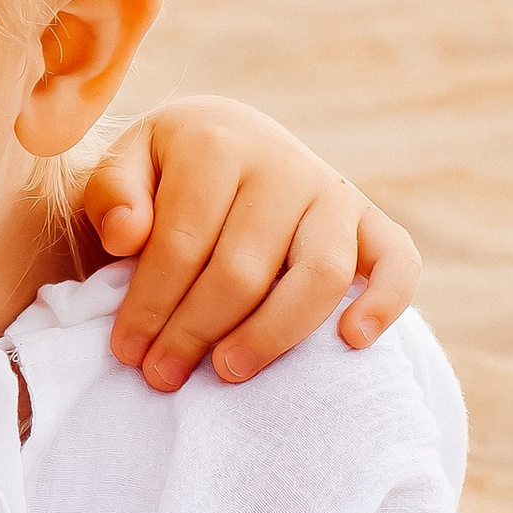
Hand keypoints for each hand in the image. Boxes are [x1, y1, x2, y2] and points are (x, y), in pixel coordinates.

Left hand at [84, 97, 418, 391]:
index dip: (150, 303)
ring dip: (272, 334)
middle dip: (195, 331)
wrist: (226, 137)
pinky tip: (353, 342)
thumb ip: (113, 194)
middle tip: (162, 375)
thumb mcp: (125, 164)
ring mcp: (333, 193)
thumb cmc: (165, 170)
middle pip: (243, 268)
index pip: (181, 241)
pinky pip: (399, 261)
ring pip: (318, 274)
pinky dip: (386, 302)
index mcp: (216, 144)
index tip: (126, 352)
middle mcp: (283, 165)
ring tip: (229, 372)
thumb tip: (124, 236)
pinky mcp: (372, 221)